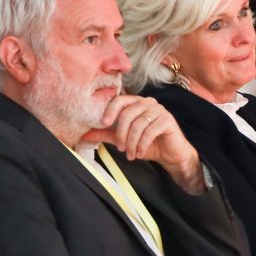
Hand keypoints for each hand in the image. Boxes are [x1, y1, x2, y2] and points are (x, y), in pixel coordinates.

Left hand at [81, 95, 203, 192]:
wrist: (170, 154)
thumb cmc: (148, 144)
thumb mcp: (124, 139)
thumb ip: (106, 134)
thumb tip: (85, 134)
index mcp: (136, 103)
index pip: (119, 100)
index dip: (110, 111)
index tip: (103, 123)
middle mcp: (147, 102)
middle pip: (127, 114)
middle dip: (121, 134)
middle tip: (120, 148)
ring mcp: (159, 110)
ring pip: (138, 124)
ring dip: (131, 142)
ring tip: (130, 154)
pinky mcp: (168, 120)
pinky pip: (150, 131)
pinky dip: (142, 144)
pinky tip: (140, 153)